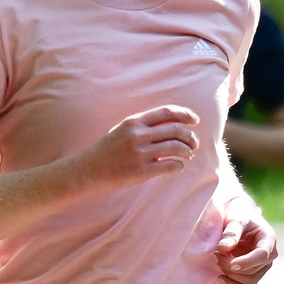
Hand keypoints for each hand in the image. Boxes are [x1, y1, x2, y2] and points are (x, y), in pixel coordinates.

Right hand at [80, 104, 200, 185]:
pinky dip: (179, 165)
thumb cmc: (107, 150)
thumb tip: (171, 126)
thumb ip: (143, 126)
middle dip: (190, 136)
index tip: (195, 120)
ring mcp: (140, 153)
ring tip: (188, 154)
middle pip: (176, 130)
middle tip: (194, 143)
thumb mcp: (122, 131)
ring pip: (176, 148)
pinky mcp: (141, 171)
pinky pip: (170, 165)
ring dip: (187, 151)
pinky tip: (178, 166)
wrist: (88, 170)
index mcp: (134, 122)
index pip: (166, 112)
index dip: (185, 114)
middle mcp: (138, 135)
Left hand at [215, 208, 278, 283]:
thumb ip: (231, 232)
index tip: (231, 263)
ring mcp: (261, 266)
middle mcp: (269, 255)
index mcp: (269, 240)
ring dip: (230, 276)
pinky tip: (219, 277)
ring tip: (215, 261)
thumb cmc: (238, 214)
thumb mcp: (235, 218)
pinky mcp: (252, 273)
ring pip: (249, 281)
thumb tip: (224, 247)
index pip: (262, 256)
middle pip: (253, 271)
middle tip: (214, 255)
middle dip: (231, 266)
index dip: (246, 262)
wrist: (237, 217)